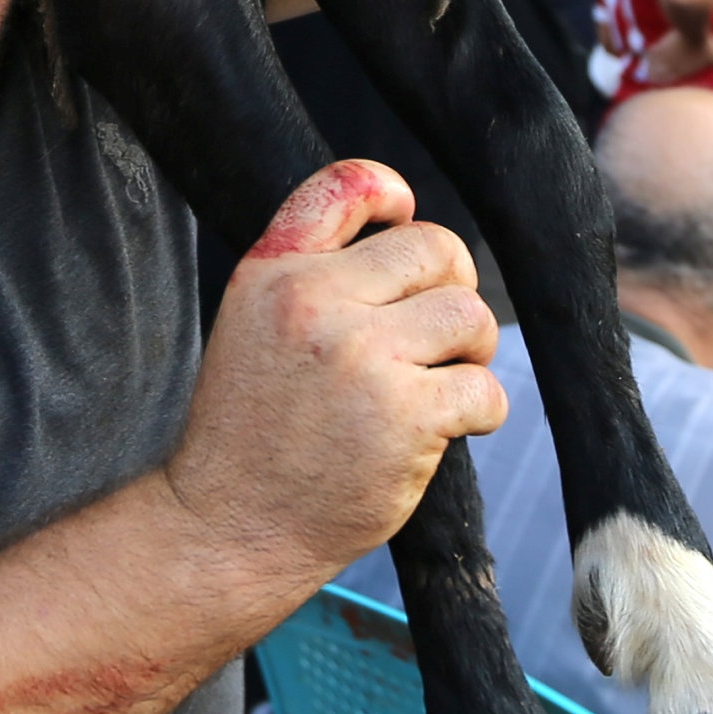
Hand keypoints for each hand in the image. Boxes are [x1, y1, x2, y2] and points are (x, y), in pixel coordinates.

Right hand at [170, 160, 503, 591]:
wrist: (227, 528)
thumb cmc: (253, 431)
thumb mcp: (252, 326)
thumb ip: (312, 273)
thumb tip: (410, 223)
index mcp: (273, 273)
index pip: (346, 185)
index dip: (391, 191)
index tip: (403, 216)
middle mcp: (314, 303)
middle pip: (436, 250)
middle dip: (452, 289)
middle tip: (434, 337)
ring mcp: (361, 357)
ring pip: (470, 315)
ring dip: (473, 351)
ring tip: (442, 382)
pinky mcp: (404, 415)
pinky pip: (484, 388)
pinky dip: (481, 411)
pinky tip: (447, 428)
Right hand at [636, 26, 712, 86]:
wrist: (693, 29)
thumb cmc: (707, 45)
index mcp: (684, 71)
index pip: (672, 81)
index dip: (665, 84)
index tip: (658, 86)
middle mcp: (672, 66)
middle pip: (660, 74)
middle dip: (654, 78)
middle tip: (647, 80)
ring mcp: (666, 55)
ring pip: (654, 65)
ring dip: (648, 69)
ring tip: (642, 71)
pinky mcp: (662, 44)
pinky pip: (651, 51)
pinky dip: (646, 54)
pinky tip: (644, 53)